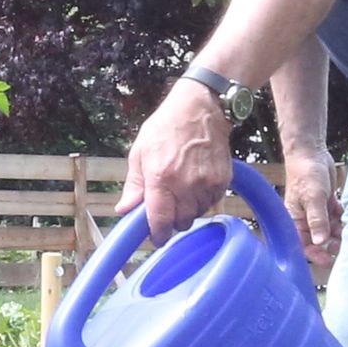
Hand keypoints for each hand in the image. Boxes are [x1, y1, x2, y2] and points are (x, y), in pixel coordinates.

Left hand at [115, 80, 237, 240]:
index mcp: (161, 178)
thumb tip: (124, 210)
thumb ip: (134, 185)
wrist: (201, 108)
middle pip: (181, 222)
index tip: (155, 238)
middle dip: (172, 221)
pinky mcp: (222, 180)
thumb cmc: (167, 127)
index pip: (160, 220)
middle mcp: (186, 184)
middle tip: (167, 208)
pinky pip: (212, 204)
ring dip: (188, 211)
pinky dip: (203, 201)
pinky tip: (196, 185)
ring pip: (197, 215)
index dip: (157, 235)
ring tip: (181, 192)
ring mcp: (207, 183)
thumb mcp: (140, 152)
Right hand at [280, 154, 340, 274]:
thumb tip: (319, 242)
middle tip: (346, 246)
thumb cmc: (305, 173)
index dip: (316, 254)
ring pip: (330, 229)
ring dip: (340, 232)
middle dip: (331, 244)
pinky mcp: (327, 203)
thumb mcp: (313, 198)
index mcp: (295, 220)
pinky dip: (344, 219)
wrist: (310, 152)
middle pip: (319, 239)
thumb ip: (317, 220)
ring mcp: (317, 211)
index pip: (304, 244)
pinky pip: (337, 217)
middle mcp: (306, 218)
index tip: (330, 261)